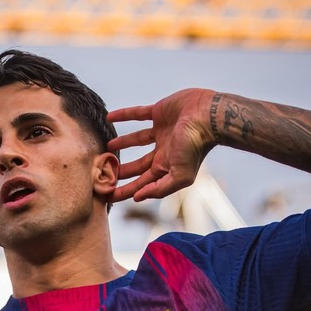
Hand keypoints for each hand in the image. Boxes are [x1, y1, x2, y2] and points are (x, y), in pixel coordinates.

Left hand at [107, 88, 217, 202]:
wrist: (207, 117)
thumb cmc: (195, 147)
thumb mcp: (179, 176)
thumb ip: (159, 189)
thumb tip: (138, 198)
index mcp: (167, 167)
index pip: (142, 183)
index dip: (126, 190)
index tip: (108, 195)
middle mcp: (163, 151)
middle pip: (138, 165)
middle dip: (122, 171)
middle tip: (103, 174)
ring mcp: (161, 132)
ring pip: (137, 140)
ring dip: (122, 143)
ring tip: (108, 148)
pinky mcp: (159, 112)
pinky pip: (138, 114)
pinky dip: (124, 115)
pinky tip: (110, 117)